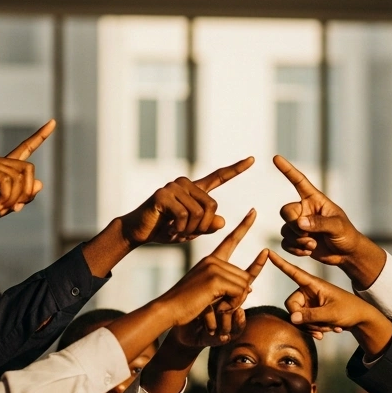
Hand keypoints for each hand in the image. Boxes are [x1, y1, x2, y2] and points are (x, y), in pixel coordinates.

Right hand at [0, 120, 53, 227]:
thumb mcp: (8, 205)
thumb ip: (23, 196)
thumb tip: (40, 183)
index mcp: (6, 168)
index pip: (26, 148)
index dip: (40, 136)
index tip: (53, 122)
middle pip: (29, 170)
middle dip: (25, 193)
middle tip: (12, 208)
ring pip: (18, 178)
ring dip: (13, 199)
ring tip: (0, 208)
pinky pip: (6, 182)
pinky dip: (5, 198)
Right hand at [120, 157, 253, 246]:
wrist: (138, 231)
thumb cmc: (166, 229)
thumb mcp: (191, 230)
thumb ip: (207, 226)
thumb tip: (223, 221)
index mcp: (195, 190)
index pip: (219, 177)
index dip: (236, 169)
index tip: (252, 159)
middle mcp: (185, 184)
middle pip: (211, 206)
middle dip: (203, 226)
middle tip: (187, 233)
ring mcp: (173, 187)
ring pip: (198, 213)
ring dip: (188, 229)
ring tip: (175, 230)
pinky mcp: (162, 195)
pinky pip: (182, 215)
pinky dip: (179, 228)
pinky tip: (169, 229)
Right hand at [154, 209, 267, 331]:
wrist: (168, 310)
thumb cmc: (188, 305)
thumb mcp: (212, 294)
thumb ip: (230, 288)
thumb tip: (251, 288)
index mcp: (211, 260)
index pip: (231, 240)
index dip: (244, 226)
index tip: (254, 211)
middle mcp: (213, 260)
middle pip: (245, 276)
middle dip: (238, 296)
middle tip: (220, 306)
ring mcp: (213, 267)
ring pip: (244, 285)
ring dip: (235, 302)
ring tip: (216, 308)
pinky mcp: (214, 279)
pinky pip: (239, 292)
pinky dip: (233, 304)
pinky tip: (218, 308)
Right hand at [266, 252, 388, 348]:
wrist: (361, 318)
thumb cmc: (350, 310)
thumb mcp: (332, 313)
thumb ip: (312, 316)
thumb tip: (292, 318)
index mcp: (314, 284)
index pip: (293, 272)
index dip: (280, 263)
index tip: (268, 252)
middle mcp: (308, 291)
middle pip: (292, 305)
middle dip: (304, 320)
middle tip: (320, 328)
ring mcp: (309, 302)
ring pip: (298, 317)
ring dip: (312, 326)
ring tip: (329, 327)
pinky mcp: (311, 311)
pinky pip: (304, 322)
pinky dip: (314, 328)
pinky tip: (327, 331)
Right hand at [275, 156, 379, 278]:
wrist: (346, 254)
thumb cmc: (346, 234)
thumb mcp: (337, 226)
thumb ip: (319, 223)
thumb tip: (300, 223)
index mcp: (314, 200)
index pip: (299, 182)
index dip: (287, 170)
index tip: (276, 158)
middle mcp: (304, 210)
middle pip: (286, 211)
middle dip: (293, 224)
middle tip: (307, 235)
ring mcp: (299, 226)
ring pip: (285, 230)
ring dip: (297, 240)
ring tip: (313, 245)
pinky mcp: (296, 240)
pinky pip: (285, 243)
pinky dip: (295, 249)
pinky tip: (308, 251)